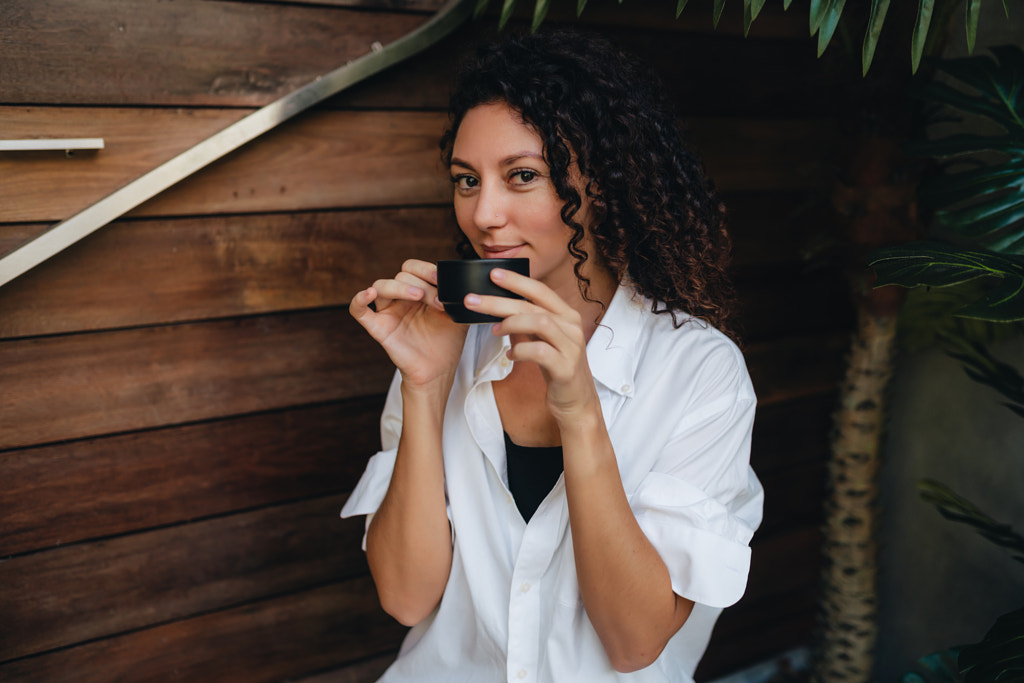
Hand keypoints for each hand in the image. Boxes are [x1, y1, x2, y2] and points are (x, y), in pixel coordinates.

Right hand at [350, 259, 467, 390]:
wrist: (439, 370)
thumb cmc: (446, 341)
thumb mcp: (456, 312)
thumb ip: (456, 294)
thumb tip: (462, 279)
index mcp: (417, 291)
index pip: (412, 267)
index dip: (426, 269)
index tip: (442, 280)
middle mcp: (400, 299)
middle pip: (401, 275)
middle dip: (422, 285)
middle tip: (439, 302)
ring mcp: (388, 312)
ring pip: (381, 285)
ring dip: (400, 287)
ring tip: (418, 296)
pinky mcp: (379, 328)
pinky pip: (359, 311)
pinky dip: (359, 300)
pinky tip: (368, 293)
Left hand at [463, 268, 599, 421]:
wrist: (577, 401)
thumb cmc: (557, 367)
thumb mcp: (544, 339)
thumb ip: (529, 321)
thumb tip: (499, 305)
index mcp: (567, 316)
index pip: (540, 290)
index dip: (516, 280)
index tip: (492, 273)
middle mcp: (571, 327)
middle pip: (532, 305)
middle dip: (499, 301)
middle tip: (473, 301)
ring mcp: (571, 347)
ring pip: (539, 322)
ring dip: (510, 323)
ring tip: (493, 330)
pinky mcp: (566, 368)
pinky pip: (540, 352)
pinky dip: (520, 351)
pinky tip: (511, 356)